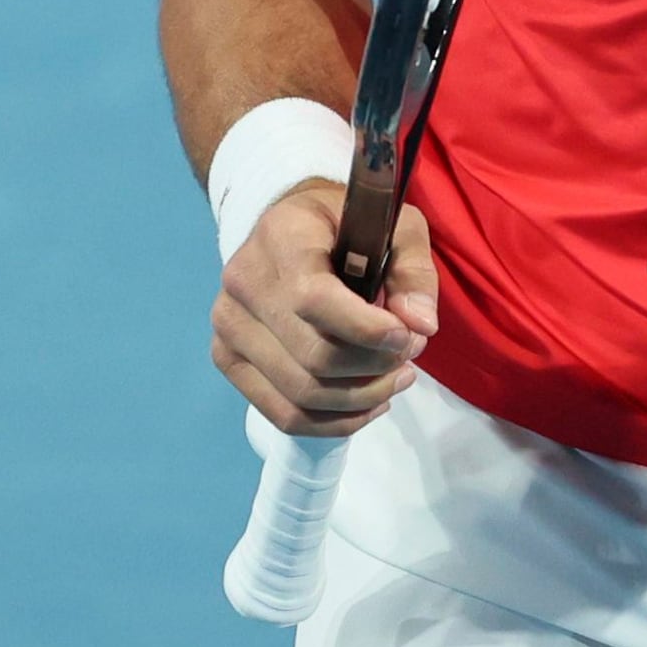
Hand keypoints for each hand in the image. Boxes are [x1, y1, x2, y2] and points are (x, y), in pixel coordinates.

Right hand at [210, 181, 440, 439]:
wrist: (288, 229)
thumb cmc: (346, 225)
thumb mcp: (395, 227)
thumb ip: (414, 273)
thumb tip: (420, 327)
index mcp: (281, 237)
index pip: (315, 300)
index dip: (369, 331)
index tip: (410, 337)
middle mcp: (242, 282)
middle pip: (314, 357)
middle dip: (375, 368)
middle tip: (409, 357)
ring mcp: (228, 325)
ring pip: (301, 394)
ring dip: (361, 399)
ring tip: (395, 381)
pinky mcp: (226, 358)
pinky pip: (282, 413)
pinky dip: (333, 421)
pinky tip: (366, 404)